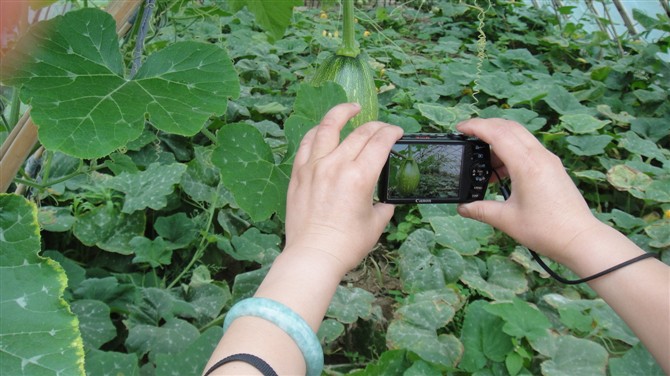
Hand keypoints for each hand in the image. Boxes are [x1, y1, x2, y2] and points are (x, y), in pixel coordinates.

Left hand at [284, 103, 402, 273]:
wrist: (313, 255)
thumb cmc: (346, 244)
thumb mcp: (375, 224)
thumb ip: (383, 206)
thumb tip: (384, 202)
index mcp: (360, 176)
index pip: (380, 142)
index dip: (392, 132)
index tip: (396, 132)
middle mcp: (337, 165)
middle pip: (360, 133)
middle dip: (376, 126)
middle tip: (382, 128)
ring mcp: (314, 167)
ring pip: (328, 127)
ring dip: (341, 113)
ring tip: (351, 108)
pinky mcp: (299, 173)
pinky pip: (307, 143)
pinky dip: (317, 132)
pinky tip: (323, 129)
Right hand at [455, 118, 600, 263]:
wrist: (579, 238)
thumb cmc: (546, 229)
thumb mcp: (506, 220)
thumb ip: (480, 210)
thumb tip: (462, 207)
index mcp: (526, 164)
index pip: (497, 133)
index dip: (475, 127)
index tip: (460, 128)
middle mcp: (539, 156)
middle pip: (509, 127)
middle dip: (486, 127)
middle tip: (468, 137)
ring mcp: (548, 160)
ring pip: (520, 136)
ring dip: (499, 140)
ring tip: (484, 164)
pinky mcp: (553, 167)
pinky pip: (529, 148)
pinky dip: (512, 150)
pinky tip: (502, 172)